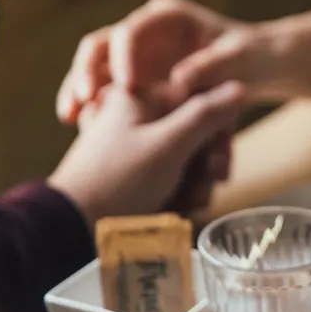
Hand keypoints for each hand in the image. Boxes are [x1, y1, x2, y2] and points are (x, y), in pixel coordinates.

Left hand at [48, 81, 245, 225]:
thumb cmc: (118, 181)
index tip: (218, 165)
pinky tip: (175, 209)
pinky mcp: (131, 170)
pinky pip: (168, 174)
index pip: (200, 100)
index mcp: (141, 95)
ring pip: (185, 156)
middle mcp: (137, 115)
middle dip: (205, 165)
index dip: (217, 133)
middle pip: (194, 131)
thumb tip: (239, 86)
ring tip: (187, 205)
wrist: (71, 225)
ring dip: (194, 183)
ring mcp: (133, 143)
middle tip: (205, 190)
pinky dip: (176, 191)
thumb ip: (206, 115)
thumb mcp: (169, 145)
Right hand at [55, 0, 269, 124]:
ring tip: (70, 116)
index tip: (127, 85)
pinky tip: (79, 125)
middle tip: (84, 99)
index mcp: (168, 17)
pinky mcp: (133, 78)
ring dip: (79, 88)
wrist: (256, 68)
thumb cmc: (251, 58)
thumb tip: (180, 79)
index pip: (133, 29)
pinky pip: (102, 88)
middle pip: (102, 44)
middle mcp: (145, 31)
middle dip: (87, 70)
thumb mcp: (239, 60)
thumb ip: (212, 67)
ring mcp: (136, 54)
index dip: (124, 55)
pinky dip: (90, 104)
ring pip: (94, 66)